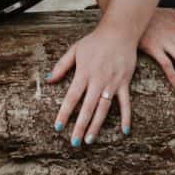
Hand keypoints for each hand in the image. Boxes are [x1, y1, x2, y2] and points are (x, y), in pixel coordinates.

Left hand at [46, 24, 136, 146]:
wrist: (120, 31)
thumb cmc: (95, 41)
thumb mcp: (75, 49)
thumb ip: (61, 65)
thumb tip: (48, 79)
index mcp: (84, 73)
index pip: (72, 97)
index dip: (65, 113)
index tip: (58, 127)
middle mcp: (98, 80)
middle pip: (87, 107)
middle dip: (80, 126)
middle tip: (74, 143)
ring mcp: (112, 82)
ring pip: (104, 108)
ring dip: (96, 125)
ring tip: (90, 140)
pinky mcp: (124, 83)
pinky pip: (125, 103)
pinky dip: (126, 117)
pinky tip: (124, 131)